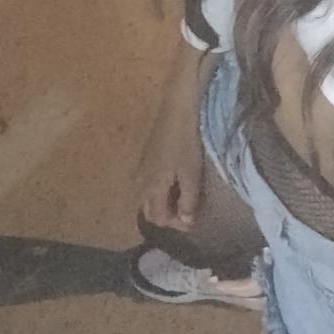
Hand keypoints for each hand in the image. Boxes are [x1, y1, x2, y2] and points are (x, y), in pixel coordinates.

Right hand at [137, 70, 205, 231]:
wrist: (177, 110)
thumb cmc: (186, 143)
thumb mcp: (191, 174)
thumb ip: (188, 201)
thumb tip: (185, 223)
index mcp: (151, 188)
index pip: (158, 219)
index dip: (176, 224)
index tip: (193, 219)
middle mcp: (141, 182)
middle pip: (150, 211)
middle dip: (168, 216)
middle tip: (187, 211)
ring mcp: (141, 168)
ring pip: (148, 197)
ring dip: (164, 203)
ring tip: (183, 196)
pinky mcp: (145, 157)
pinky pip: (149, 184)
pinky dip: (161, 189)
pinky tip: (176, 180)